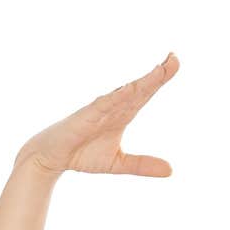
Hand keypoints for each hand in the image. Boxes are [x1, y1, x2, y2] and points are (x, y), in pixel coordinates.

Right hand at [13, 52, 179, 177]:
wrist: (54, 158)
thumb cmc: (83, 154)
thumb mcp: (119, 163)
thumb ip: (143, 164)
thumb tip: (171, 170)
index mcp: (123, 113)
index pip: (145, 93)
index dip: (160, 78)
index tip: (175, 63)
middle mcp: (113, 106)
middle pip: (140, 87)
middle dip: (158, 74)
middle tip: (176, 58)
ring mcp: (99, 109)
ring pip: (125, 92)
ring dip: (142, 81)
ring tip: (160, 70)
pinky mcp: (86, 116)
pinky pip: (103, 104)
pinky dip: (117, 96)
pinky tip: (131, 89)